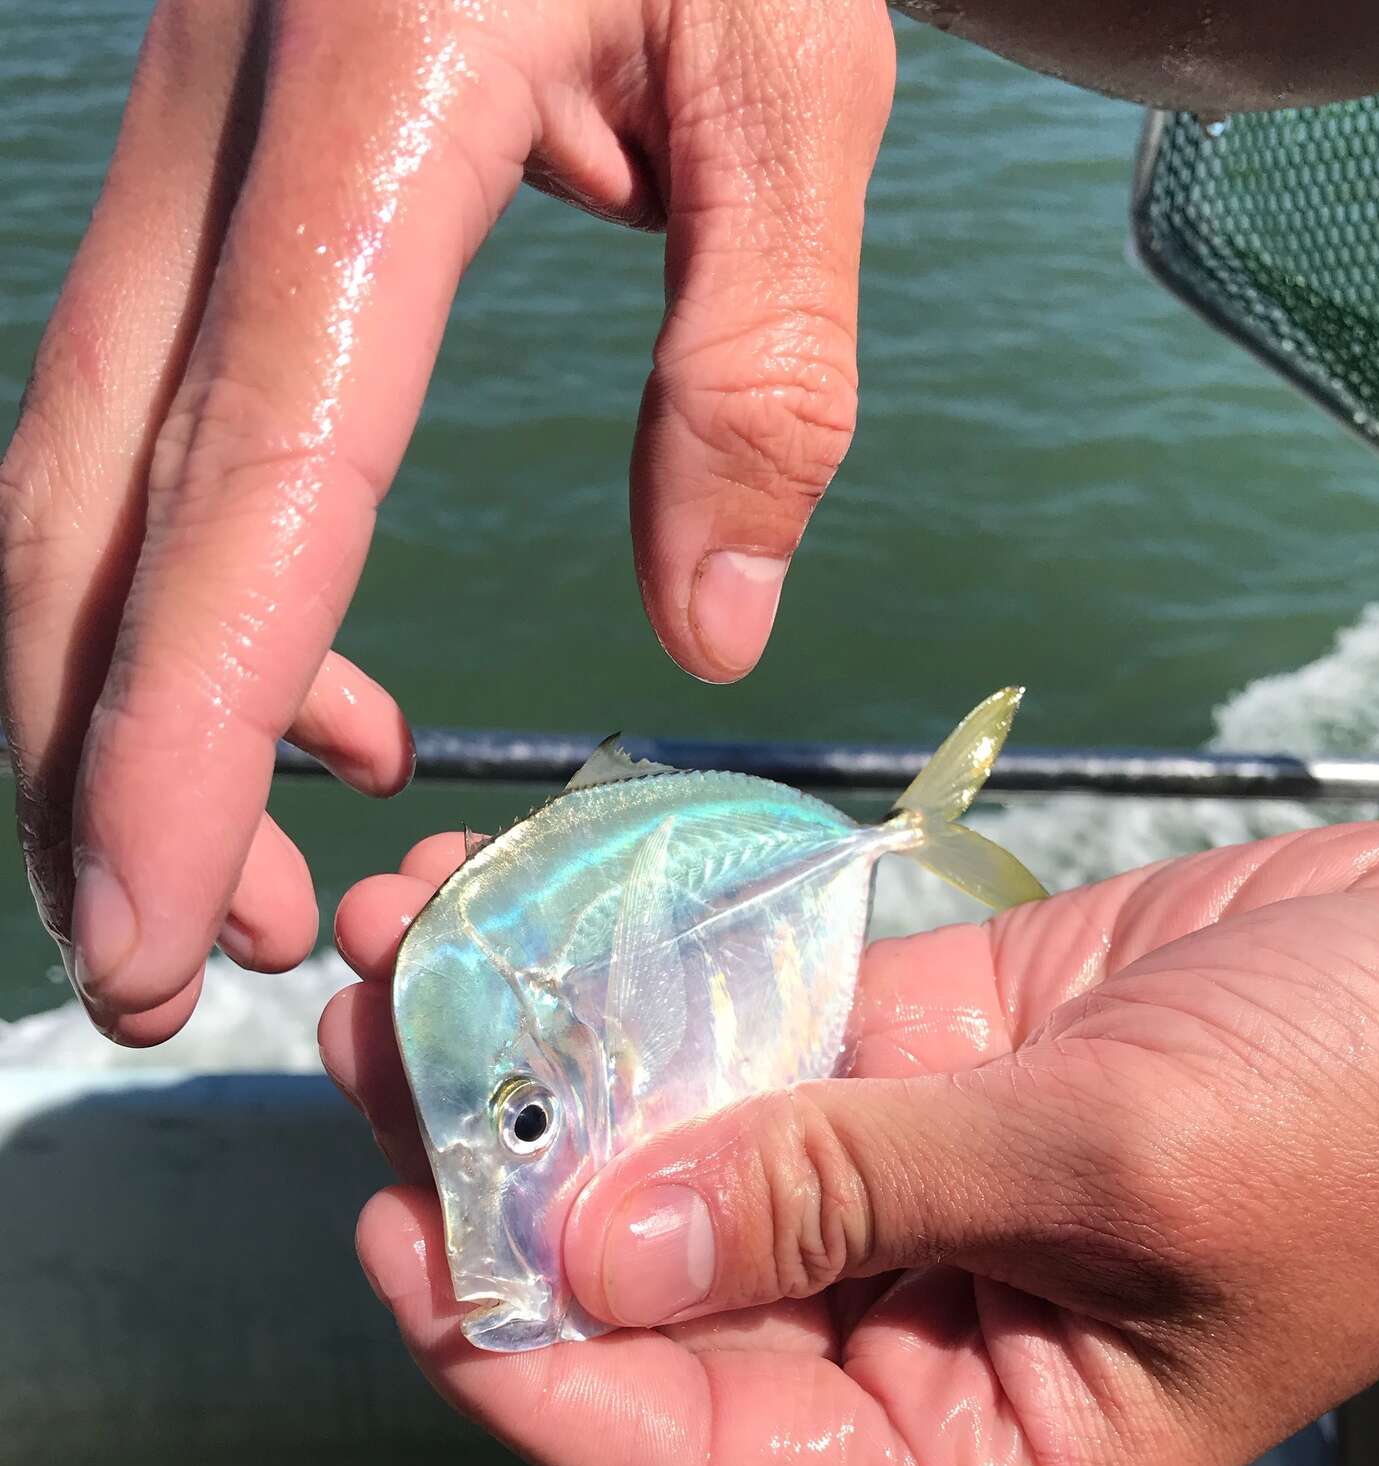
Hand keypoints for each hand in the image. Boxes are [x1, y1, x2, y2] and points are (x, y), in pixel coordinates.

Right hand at [0, 0, 894, 1044]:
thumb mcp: (797, 70)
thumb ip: (761, 358)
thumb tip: (710, 628)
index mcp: (369, 115)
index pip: (252, 482)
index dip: (179, 724)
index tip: (148, 921)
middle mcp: (223, 149)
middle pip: (92, 508)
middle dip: (95, 764)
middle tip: (170, 967)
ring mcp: (187, 162)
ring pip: (84, 483)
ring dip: (128, 706)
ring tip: (245, 881)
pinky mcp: (210, 192)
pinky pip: (156, 429)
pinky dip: (204, 598)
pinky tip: (324, 698)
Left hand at [321, 820, 1378, 1465]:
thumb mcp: (1117, 1162)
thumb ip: (854, 1193)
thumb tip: (598, 1251)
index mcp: (983, 1441)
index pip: (703, 1454)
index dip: (533, 1370)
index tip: (393, 1244)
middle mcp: (922, 1328)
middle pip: (663, 1284)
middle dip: (508, 1171)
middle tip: (366, 1040)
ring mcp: (918, 1180)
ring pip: (692, 1139)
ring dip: (562, 1049)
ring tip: (417, 938)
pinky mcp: (931, 1052)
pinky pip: (769, 1025)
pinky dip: (664, 969)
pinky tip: (560, 892)